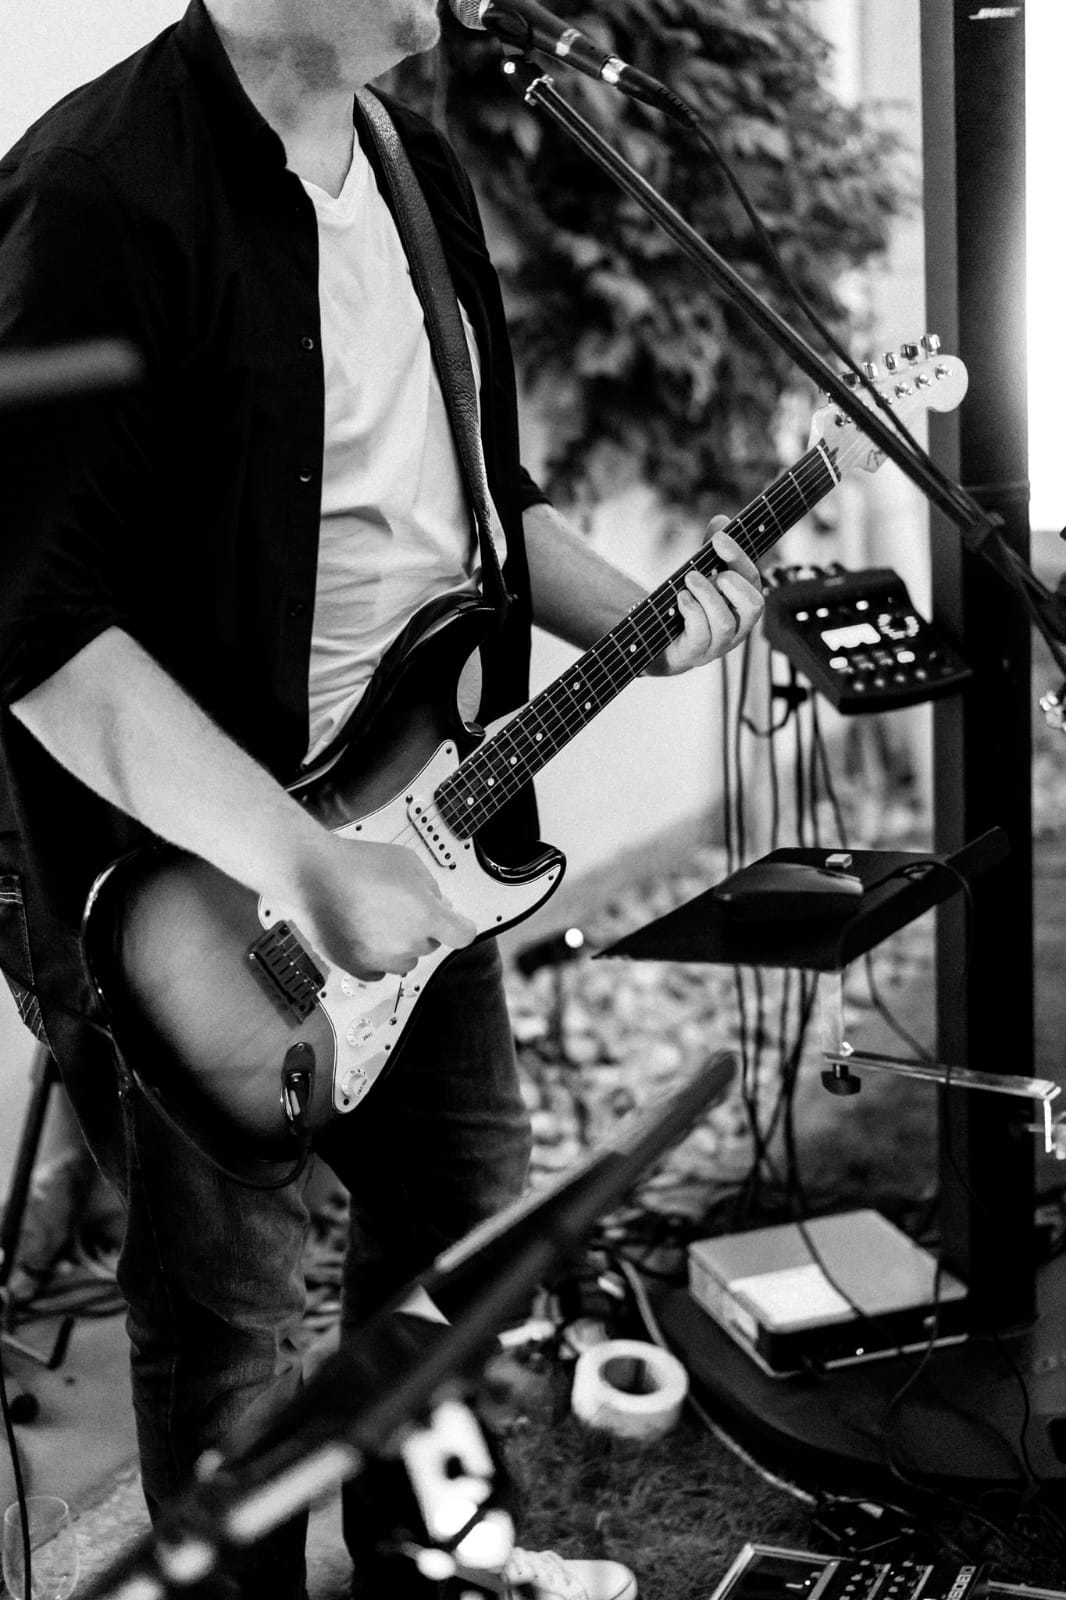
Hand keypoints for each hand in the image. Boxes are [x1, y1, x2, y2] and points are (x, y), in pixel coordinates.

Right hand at [284, 836, 476, 980]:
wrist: (311, 876)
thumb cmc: (360, 864)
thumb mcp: (408, 862)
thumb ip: (431, 888)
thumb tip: (440, 905)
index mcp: (427, 917)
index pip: (463, 935)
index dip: (460, 925)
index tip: (452, 920)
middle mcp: (409, 945)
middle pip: (430, 944)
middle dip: (422, 927)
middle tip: (398, 904)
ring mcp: (382, 961)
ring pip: (406, 960)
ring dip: (400, 945)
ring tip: (376, 918)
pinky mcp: (358, 969)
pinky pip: (379, 969)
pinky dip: (376, 956)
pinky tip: (362, 933)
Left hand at [647, 517, 762, 676]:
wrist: (662, 643)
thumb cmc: (688, 607)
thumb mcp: (701, 576)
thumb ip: (711, 552)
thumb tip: (721, 519)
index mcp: (743, 605)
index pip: (754, 580)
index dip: (739, 557)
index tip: (719, 537)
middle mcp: (738, 627)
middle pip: (754, 606)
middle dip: (733, 582)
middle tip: (711, 570)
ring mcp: (719, 645)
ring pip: (725, 622)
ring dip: (707, 595)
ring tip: (689, 579)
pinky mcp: (696, 654)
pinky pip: (701, 634)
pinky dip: (691, 610)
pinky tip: (681, 598)